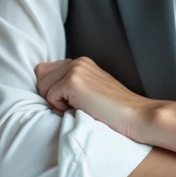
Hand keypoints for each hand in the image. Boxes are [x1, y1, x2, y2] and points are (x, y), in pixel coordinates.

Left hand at [35, 57, 156, 140]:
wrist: (134, 115)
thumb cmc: (112, 111)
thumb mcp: (90, 91)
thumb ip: (71, 85)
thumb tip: (45, 90)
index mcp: (81, 62)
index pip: (46, 69)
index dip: (51, 88)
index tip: (69, 101)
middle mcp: (77, 61)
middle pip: (40, 75)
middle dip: (50, 94)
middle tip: (73, 106)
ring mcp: (75, 69)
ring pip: (42, 85)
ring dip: (55, 101)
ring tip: (78, 107)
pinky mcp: (73, 81)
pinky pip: (50, 96)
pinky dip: (60, 107)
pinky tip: (80, 109)